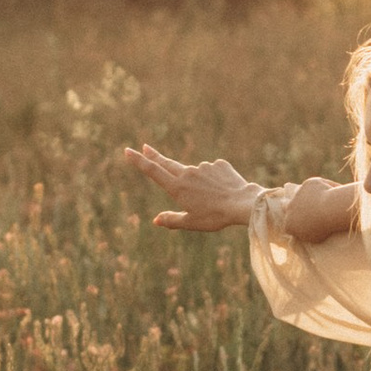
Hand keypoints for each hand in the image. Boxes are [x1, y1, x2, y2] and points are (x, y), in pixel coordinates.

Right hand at [125, 143, 259, 231]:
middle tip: (145, 147)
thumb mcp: (191, 223)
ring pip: (198, 175)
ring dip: (201, 184)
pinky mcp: (219, 164)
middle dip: (155, 155)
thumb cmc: (215, 217)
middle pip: (167, 163)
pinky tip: (225, 191)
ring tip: (215, 200)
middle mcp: (188, 173)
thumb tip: (156, 220)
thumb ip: (172, 220)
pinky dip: (216, 181)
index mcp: (177, 187)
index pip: (153, 171)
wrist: (242, 204)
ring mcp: (204, 167)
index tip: (128, 151)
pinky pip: (214, 172)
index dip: (139, 161)